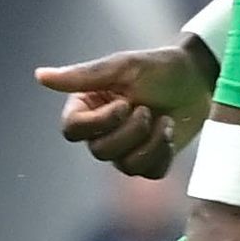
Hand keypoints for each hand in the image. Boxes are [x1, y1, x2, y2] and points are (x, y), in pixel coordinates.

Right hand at [33, 39, 216, 179]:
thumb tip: (40, 76)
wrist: (199, 79)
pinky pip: (149, 173)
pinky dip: (162, 153)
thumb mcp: (123, 67)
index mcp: (88, 105)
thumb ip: (83, 75)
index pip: (72, 129)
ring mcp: (126, 148)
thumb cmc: (159, 67)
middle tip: (147, 109)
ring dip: (149, 143)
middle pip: (99, 151)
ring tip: (163, 119)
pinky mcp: (150, 160)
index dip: (99, 123)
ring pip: (124, 166)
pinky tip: (169, 131)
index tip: (125, 104)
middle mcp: (101, 129)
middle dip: (130, 133)